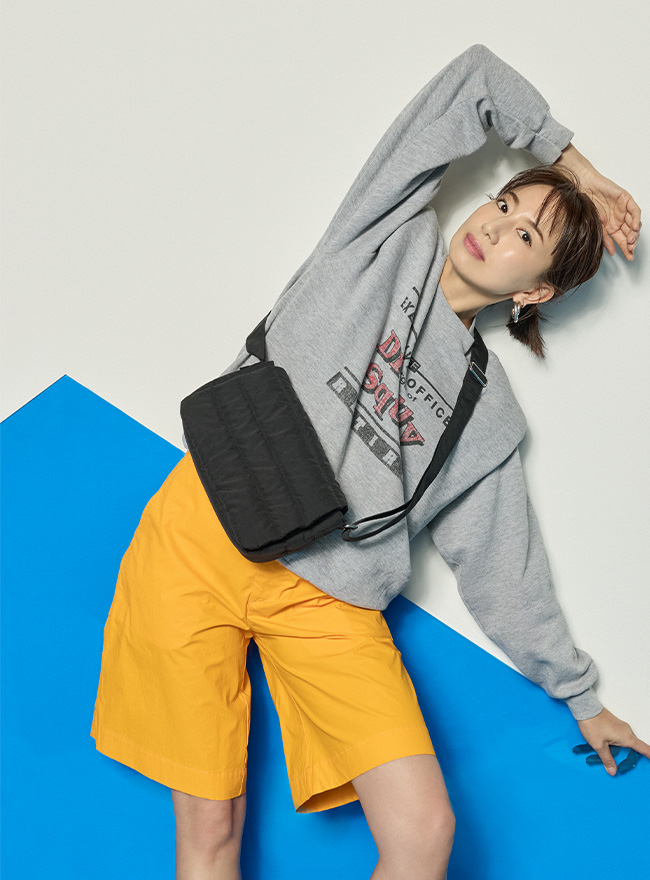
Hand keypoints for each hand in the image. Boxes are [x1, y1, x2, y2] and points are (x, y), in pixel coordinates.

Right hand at [554, 143, 640, 260]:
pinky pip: (634, 211)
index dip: (626, 249)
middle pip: (629, 233)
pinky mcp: (625, 199)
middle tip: (631, 251)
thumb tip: (612, 252)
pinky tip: (634, 228)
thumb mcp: (594, 226)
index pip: (622, 240)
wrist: (581, 188)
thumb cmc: (583, 204)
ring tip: (631, 241)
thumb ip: (604, 238)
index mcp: (610, 226)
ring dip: (634, 233)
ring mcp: (623, 209)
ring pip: (634, 224)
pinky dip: (635, 219)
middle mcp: (618, 219)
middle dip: (631, 243)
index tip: (629, 257)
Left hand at [574, 706, 649, 775]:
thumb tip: (613, 770)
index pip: (644, 748)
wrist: (585, 708)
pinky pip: (620, 738)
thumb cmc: (592, 723)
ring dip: (621, 751)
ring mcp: (621, 727)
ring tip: (610, 757)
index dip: (649, 755)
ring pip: (626, 743)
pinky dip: (617, 745)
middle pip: (635, 748)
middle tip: (622, 766)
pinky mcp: (615, 725)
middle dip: (629, 758)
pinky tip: (606, 748)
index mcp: (626, 737)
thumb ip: (607, 759)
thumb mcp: (599, 745)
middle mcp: (626, 731)